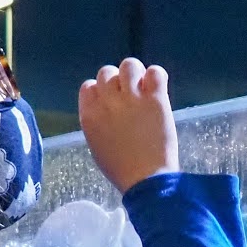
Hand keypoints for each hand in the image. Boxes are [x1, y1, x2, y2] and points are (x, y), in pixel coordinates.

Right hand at [79, 58, 177, 192]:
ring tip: (144, 89)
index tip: (111, 102)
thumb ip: (97, 122)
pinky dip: (156, 76)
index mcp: (89, 115)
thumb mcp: (97, 145)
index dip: (101, 91)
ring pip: (129, 65)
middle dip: (118, 81)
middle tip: (130, 96)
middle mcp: (107, 102)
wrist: (146, 181)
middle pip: (107, 72)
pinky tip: (157, 89)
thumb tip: (104, 109)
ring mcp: (132, 98)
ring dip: (137, 74)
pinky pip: (155, 72)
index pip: (88, 86)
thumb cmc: (122, 170)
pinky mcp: (155, 99)